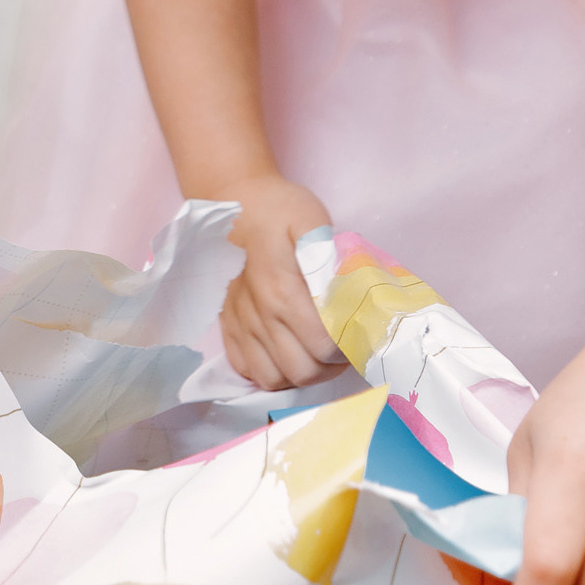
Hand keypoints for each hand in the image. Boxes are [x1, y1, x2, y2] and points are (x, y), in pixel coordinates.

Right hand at [218, 174, 347, 390]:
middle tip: (341, 349)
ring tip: (315, 355)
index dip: (346, 349)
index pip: (323, 347)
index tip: (356, 336)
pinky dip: (270, 371)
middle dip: (329, 368)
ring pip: (274, 379)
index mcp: (283, 292)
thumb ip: (330, 258)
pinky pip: (247, 370)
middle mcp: (259, 316)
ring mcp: (240, 324)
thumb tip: (347, 296)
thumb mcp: (313, 221)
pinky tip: (286, 353)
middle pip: (302, 371)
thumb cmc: (282, 211)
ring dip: (300, 374)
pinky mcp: (228, 327)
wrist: (239, 204)